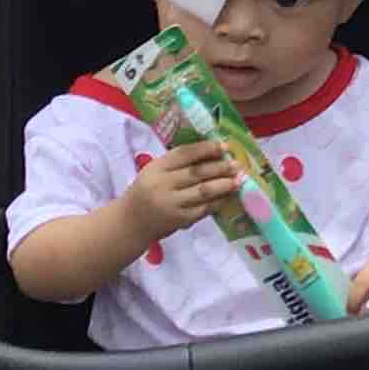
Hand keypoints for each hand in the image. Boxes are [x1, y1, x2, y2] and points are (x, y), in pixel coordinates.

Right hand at [120, 140, 239, 243]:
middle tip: (237, 164)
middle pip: (197, 172)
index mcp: (156, 167)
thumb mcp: (154, 171)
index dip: (207, 149)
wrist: (130, 223)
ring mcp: (171, 204)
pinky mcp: (179, 220)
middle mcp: (163, 184)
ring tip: (239, 179)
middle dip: (221, 167)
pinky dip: (218, 201)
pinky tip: (228, 196)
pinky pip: (204, 208)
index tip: (226, 146)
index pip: (185, 154)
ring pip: (203, 191)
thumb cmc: (146, 192)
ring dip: (224, 185)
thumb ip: (177, 163)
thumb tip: (213, 153)